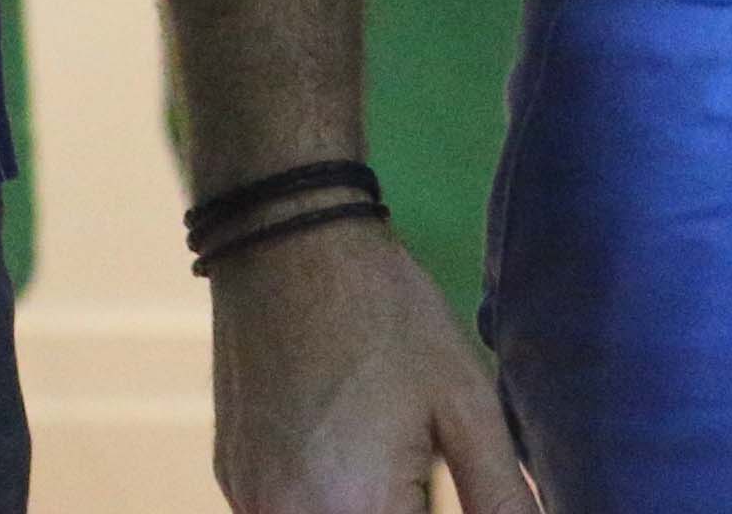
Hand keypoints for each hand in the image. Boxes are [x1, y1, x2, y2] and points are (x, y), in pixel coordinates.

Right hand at [209, 212, 536, 513]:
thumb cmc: (388, 316)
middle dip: (404, 506)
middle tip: (415, 453)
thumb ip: (499, 496)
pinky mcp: (231, 480)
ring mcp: (250, 503)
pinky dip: (324, 492)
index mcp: (357, 511)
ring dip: (364, 501)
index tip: (439, 465)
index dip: (441, 510)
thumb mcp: (466, 405)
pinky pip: (289, 508)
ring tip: (380, 437)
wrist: (287, 244)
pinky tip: (342, 432)